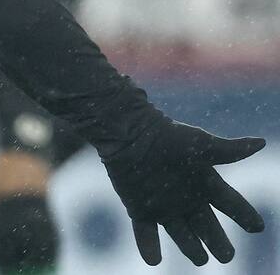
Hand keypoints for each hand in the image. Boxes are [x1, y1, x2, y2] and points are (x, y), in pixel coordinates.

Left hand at [102, 119, 265, 264]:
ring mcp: (163, 205)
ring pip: (182, 235)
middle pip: (208, 227)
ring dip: (190, 249)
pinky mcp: (140, 209)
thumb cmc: (168, 136)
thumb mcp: (201, 144)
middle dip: (218, 242)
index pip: (232, 204)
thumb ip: (230, 151)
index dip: (245, 216)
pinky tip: (153, 260)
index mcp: (205, 183)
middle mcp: (187, 199)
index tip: (258, 227)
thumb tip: (261, 143)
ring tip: (200, 259)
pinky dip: (148, 247)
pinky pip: (145, 233)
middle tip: (226, 255)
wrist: (130, 132)